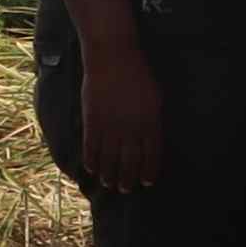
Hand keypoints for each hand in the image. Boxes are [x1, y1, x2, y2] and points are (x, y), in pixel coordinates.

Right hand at [77, 21, 168, 190]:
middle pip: (130, 160)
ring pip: (109, 157)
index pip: (151, 154)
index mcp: (150, 121)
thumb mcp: (155, 96)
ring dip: (109, 173)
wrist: (112, 57)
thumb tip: (153, 139)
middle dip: (128, 178)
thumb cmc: (137, 73)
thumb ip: (154, 119)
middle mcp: (131, 127)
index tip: (146, 182)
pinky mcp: (92, 120)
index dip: (148, 170)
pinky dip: (91, 159)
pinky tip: (91, 168)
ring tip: (109, 184)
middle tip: (126, 189)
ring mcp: (111, 124)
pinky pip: (91, 146)